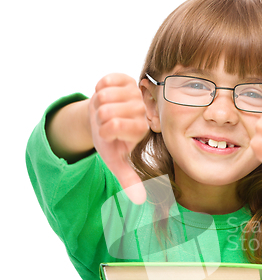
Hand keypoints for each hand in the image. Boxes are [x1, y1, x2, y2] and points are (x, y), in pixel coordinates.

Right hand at [89, 73, 148, 203]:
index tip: (109, 134)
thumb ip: (128, 179)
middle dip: (99, 118)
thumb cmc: (111, 143)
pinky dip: (99, 89)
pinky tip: (108, 97)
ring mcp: (137, 93)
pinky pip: (105, 81)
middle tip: (107, 122)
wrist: (102, 121)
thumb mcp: (116, 162)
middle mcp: (144, 111)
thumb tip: (139, 200)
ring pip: (104, 95)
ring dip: (99, 104)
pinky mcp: (127, 79)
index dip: (103, 130)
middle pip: (106, 111)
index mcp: (143, 130)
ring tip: (108, 111)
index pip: (113, 126)